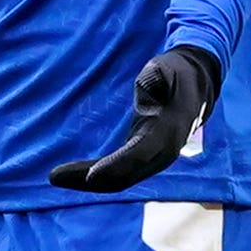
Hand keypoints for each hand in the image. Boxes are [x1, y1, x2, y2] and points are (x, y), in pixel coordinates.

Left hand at [49, 45, 222, 194]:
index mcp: (169, 131)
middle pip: (125, 175)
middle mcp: (162, 152)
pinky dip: (97, 175)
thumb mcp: (167, 69)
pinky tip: (73, 174)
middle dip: (90, 180)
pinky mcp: (143, 155)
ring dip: (88, 182)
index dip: (116, 166)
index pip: (140, 154)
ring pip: (120, 179)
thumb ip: (157, 77)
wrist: (195, 83)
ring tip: (56, 176)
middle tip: (55, 176)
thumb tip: (149, 83)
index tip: (90, 175)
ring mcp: (153, 157)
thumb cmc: (175, 73)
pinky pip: (120, 172)